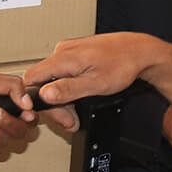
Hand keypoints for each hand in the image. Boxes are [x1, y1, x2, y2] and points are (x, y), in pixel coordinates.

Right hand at [22, 33, 163, 108]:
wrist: (139, 51)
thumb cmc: (122, 65)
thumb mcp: (95, 84)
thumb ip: (67, 90)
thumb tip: (45, 94)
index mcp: (64, 58)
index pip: (31, 79)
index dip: (35, 100)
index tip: (52, 112)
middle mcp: (63, 51)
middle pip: (43, 82)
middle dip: (55, 104)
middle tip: (70, 120)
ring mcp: (69, 51)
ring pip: (53, 78)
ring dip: (62, 97)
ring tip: (77, 110)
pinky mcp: (76, 53)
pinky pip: (63, 72)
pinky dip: (68, 87)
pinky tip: (80, 95)